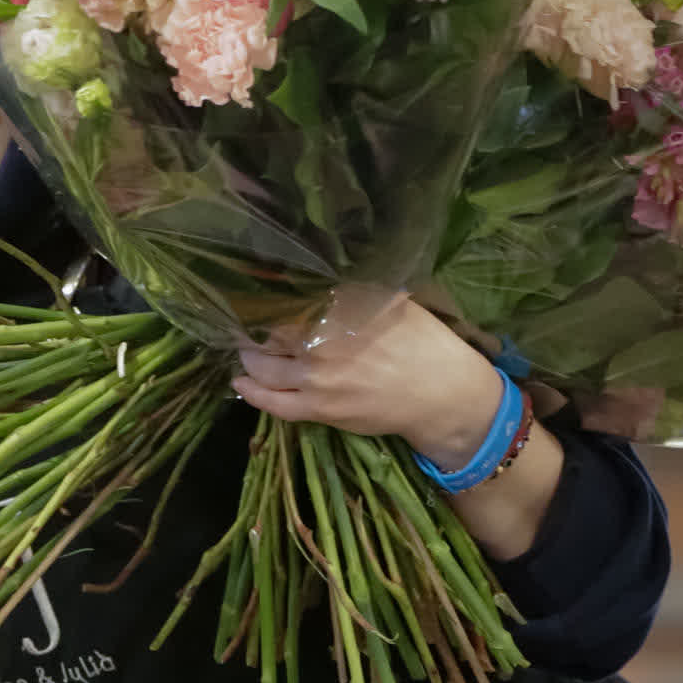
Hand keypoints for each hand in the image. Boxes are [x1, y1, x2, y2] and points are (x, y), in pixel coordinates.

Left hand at [230, 295, 504, 469]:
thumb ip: (352, 291)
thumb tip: (322, 273)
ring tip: (244, 350)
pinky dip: (251, 393)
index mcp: (337, 311)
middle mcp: (319, 341)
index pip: (284, 302)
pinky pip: (274, 404)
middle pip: (267, 334)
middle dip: (250, 330)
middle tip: (241, 324)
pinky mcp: (319, 409)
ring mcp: (316, 378)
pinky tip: (241, 383)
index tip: (253, 296)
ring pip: (264, 368)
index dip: (264, 300)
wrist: (441, 393)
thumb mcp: (390, 301)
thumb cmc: (422, 341)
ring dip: (248, 358)